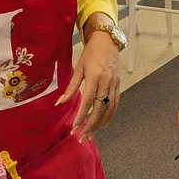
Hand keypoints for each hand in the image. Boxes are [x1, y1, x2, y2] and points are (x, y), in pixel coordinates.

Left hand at [58, 19, 120, 141]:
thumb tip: (60, 102)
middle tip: (82, 137)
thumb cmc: (91, 53)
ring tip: (91, 134)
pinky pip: (115, 104)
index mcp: (94, 77)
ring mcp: (114, 84)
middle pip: (99, 109)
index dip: (81, 116)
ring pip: (109, 109)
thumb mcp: (79, 68)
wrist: (108, 41)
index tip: (75, 127)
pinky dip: (110, 115)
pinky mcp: (118, 85)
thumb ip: (71, 87)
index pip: (88, 102)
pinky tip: (104, 123)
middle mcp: (106, 82)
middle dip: (90, 125)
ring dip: (100, 123)